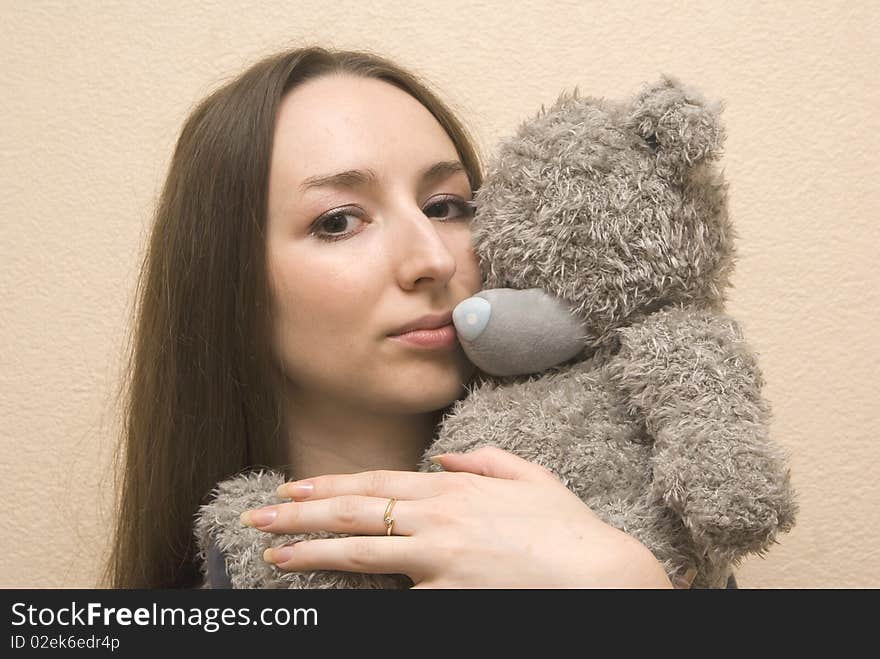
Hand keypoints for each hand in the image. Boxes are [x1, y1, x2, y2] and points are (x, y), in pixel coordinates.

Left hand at [239, 447, 672, 588]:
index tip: (294, 489)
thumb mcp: (531, 478)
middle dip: (301, 514)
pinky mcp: (444, 593)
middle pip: (355, 511)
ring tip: (274, 555)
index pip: (376, 483)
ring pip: (360, 550)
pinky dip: (365, 597)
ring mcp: (437, 557)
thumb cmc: (568, 529)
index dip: (330, 486)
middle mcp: (438, 517)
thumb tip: (446, 460)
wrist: (599, 575)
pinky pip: (396, 596)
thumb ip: (486, 461)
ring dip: (311, 551)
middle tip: (259, 517)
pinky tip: (331, 598)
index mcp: (454, 488)